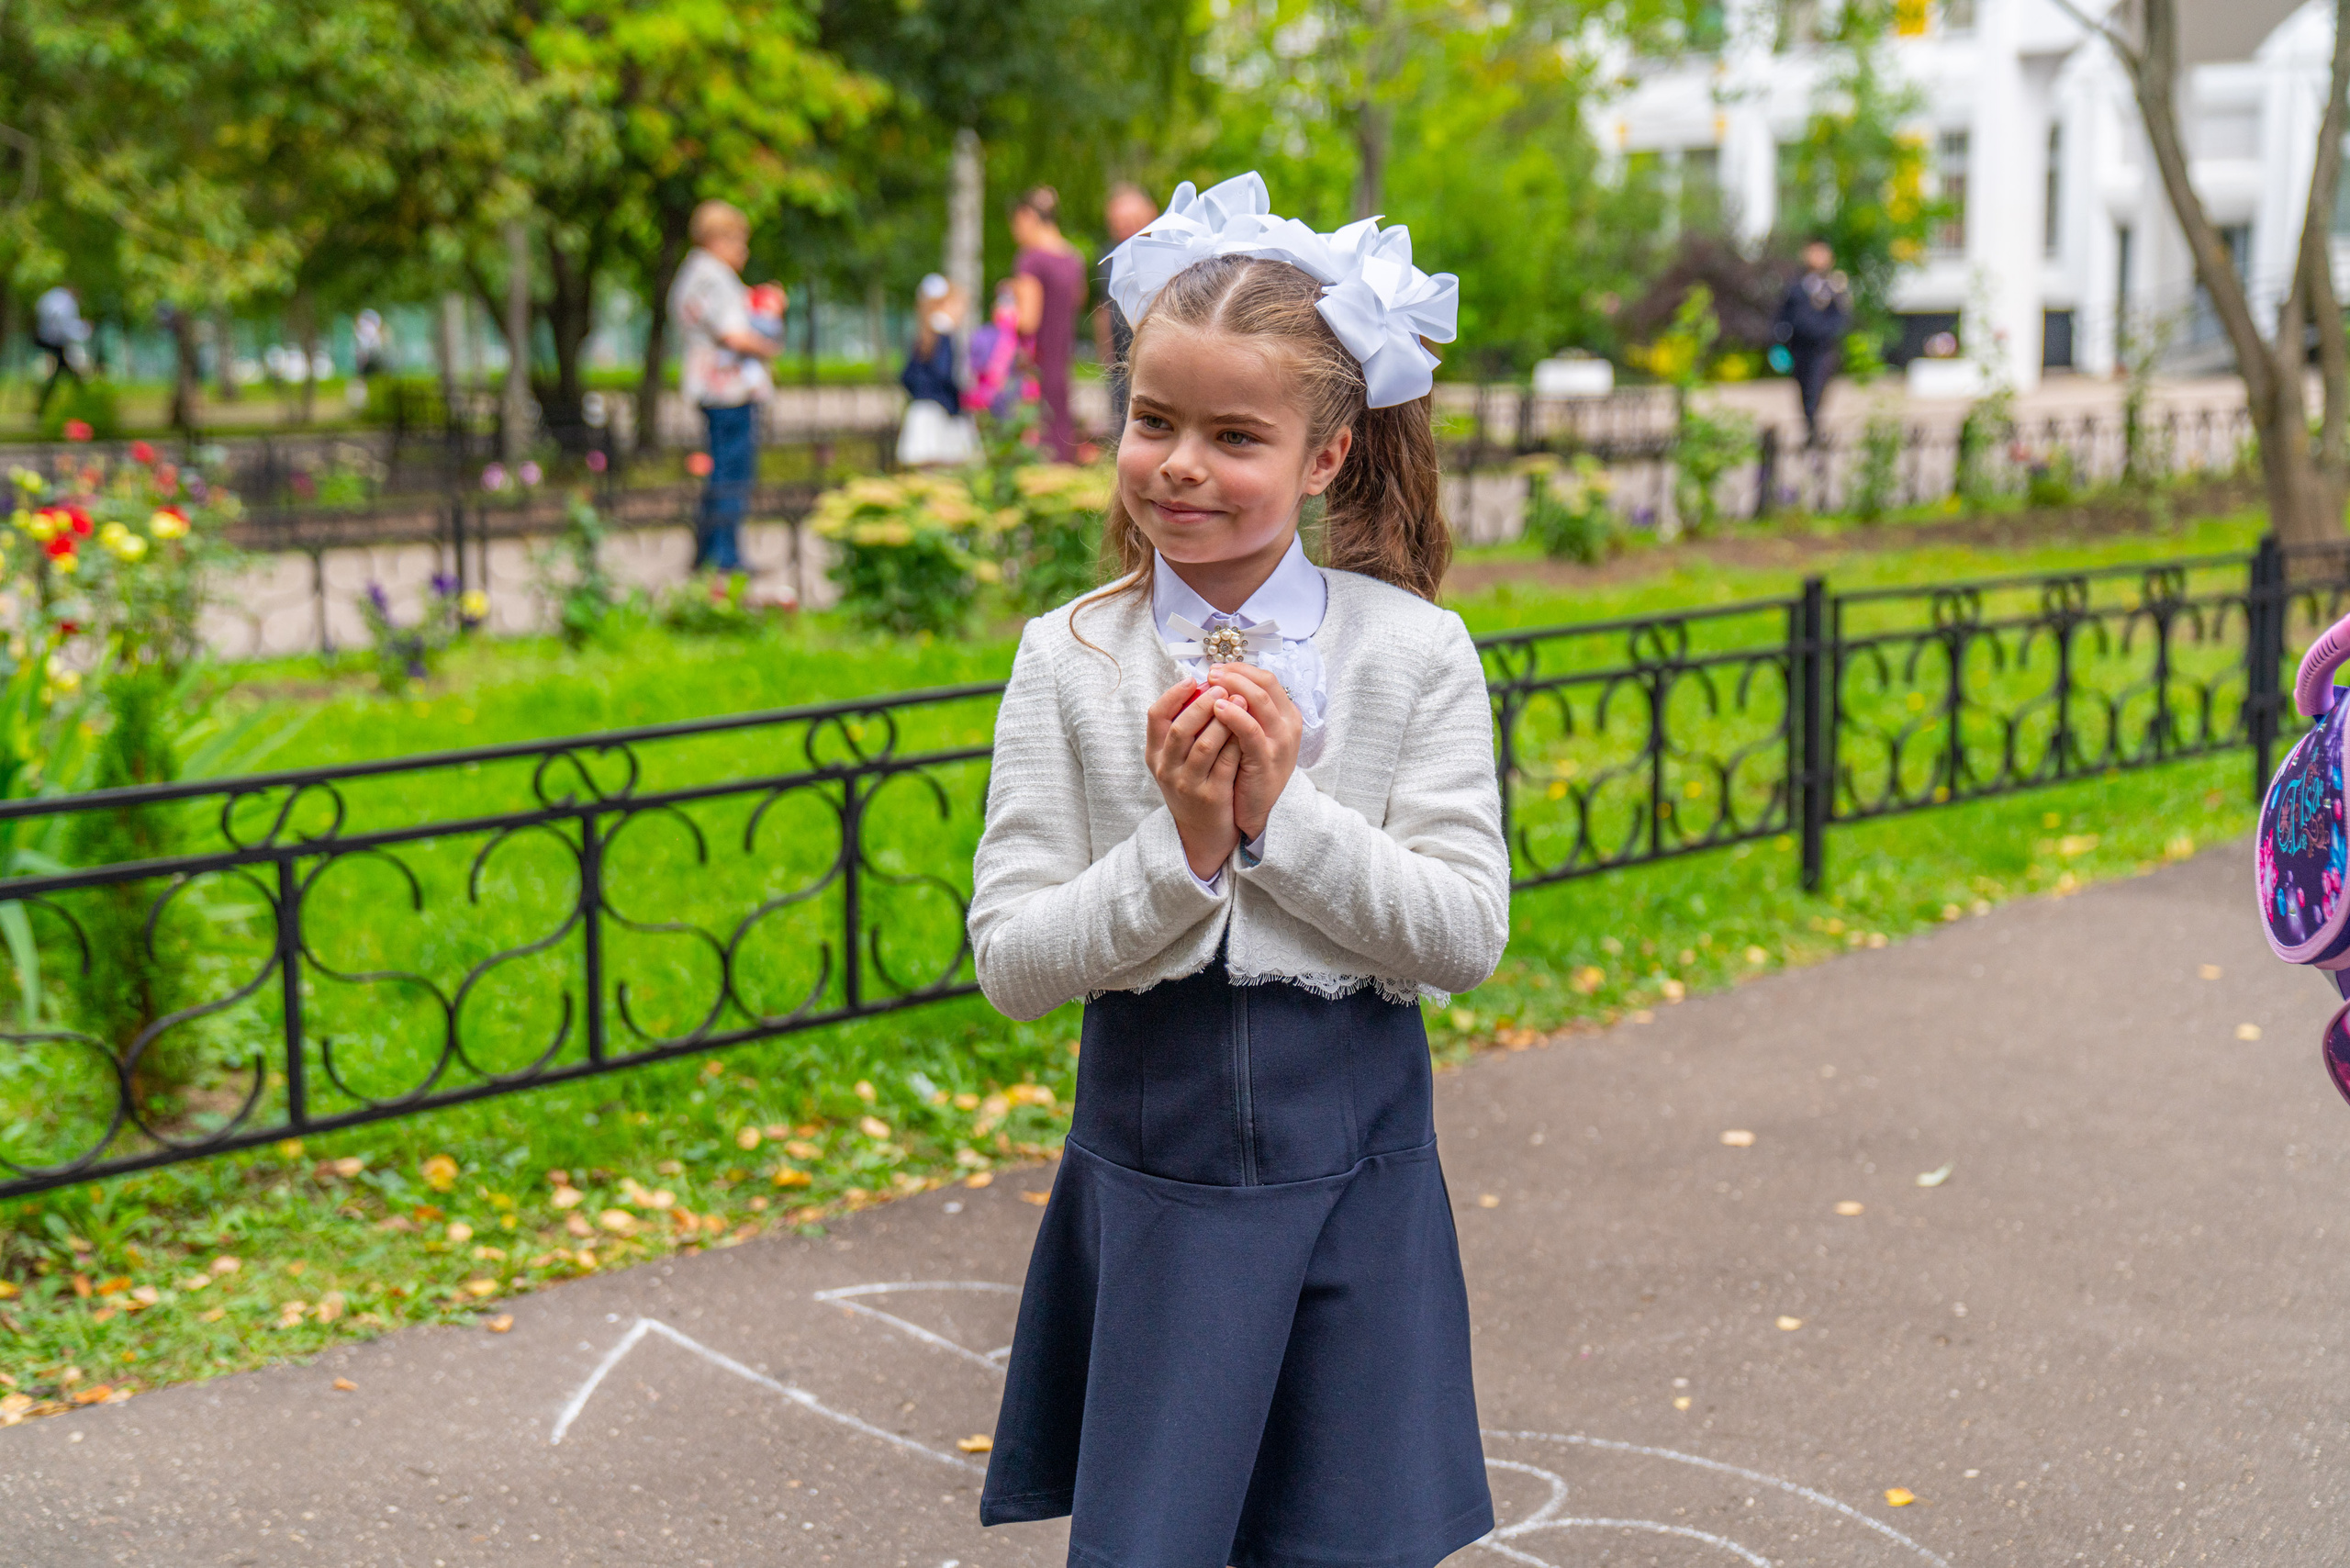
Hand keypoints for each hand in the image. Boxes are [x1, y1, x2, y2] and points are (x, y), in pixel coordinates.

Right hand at [1145, 679, 1240, 879]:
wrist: (1201, 832)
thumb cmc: (1193, 785)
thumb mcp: (1176, 760)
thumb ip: (1182, 729)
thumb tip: (1199, 687)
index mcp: (1155, 755)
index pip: (1155, 717)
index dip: (1173, 695)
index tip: (1193, 679)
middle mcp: (1166, 770)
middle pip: (1181, 729)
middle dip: (1203, 704)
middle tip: (1222, 686)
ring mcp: (1188, 785)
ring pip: (1205, 745)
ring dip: (1224, 719)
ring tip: (1240, 700)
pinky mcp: (1211, 796)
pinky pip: (1226, 763)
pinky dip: (1237, 742)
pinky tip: (1250, 727)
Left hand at [1204, 663, 1301, 842]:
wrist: (1259, 812)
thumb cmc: (1249, 771)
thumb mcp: (1251, 738)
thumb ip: (1244, 713)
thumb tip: (1217, 684)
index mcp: (1285, 715)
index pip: (1266, 679)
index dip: (1240, 669)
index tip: (1217, 669)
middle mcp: (1287, 724)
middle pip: (1264, 683)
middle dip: (1235, 674)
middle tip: (1210, 673)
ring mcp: (1280, 741)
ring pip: (1260, 700)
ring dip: (1233, 687)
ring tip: (1210, 684)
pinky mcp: (1266, 758)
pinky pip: (1250, 730)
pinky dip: (1233, 716)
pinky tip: (1217, 709)